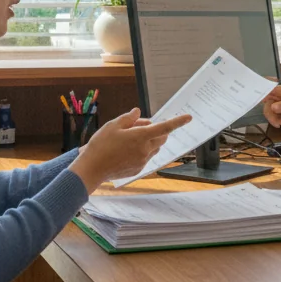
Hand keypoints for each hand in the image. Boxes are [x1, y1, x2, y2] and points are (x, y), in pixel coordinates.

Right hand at [69, 108, 192, 190]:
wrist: (92, 168)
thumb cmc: (101, 145)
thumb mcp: (113, 125)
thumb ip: (129, 118)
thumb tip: (138, 112)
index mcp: (140, 136)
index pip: (164, 127)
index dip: (177, 122)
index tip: (188, 117)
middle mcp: (145, 150)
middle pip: (162, 137)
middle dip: (157, 130)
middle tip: (139, 126)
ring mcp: (143, 161)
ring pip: (155, 148)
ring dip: (150, 141)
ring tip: (130, 138)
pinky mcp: (138, 169)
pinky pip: (146, 157)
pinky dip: (142, 151)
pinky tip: (126, 151)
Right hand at [263, 85, 280, 128]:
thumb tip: (273, 107)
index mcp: (280, 90)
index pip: (266, 92)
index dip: (260, 97)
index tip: (257, 105)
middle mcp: (278, 95)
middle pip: (267, 105)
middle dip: (271, 116)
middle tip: (277, 124)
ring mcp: (279, 102)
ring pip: (270, 112)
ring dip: (276, 119)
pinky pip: (275, 115)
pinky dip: (279, 120)